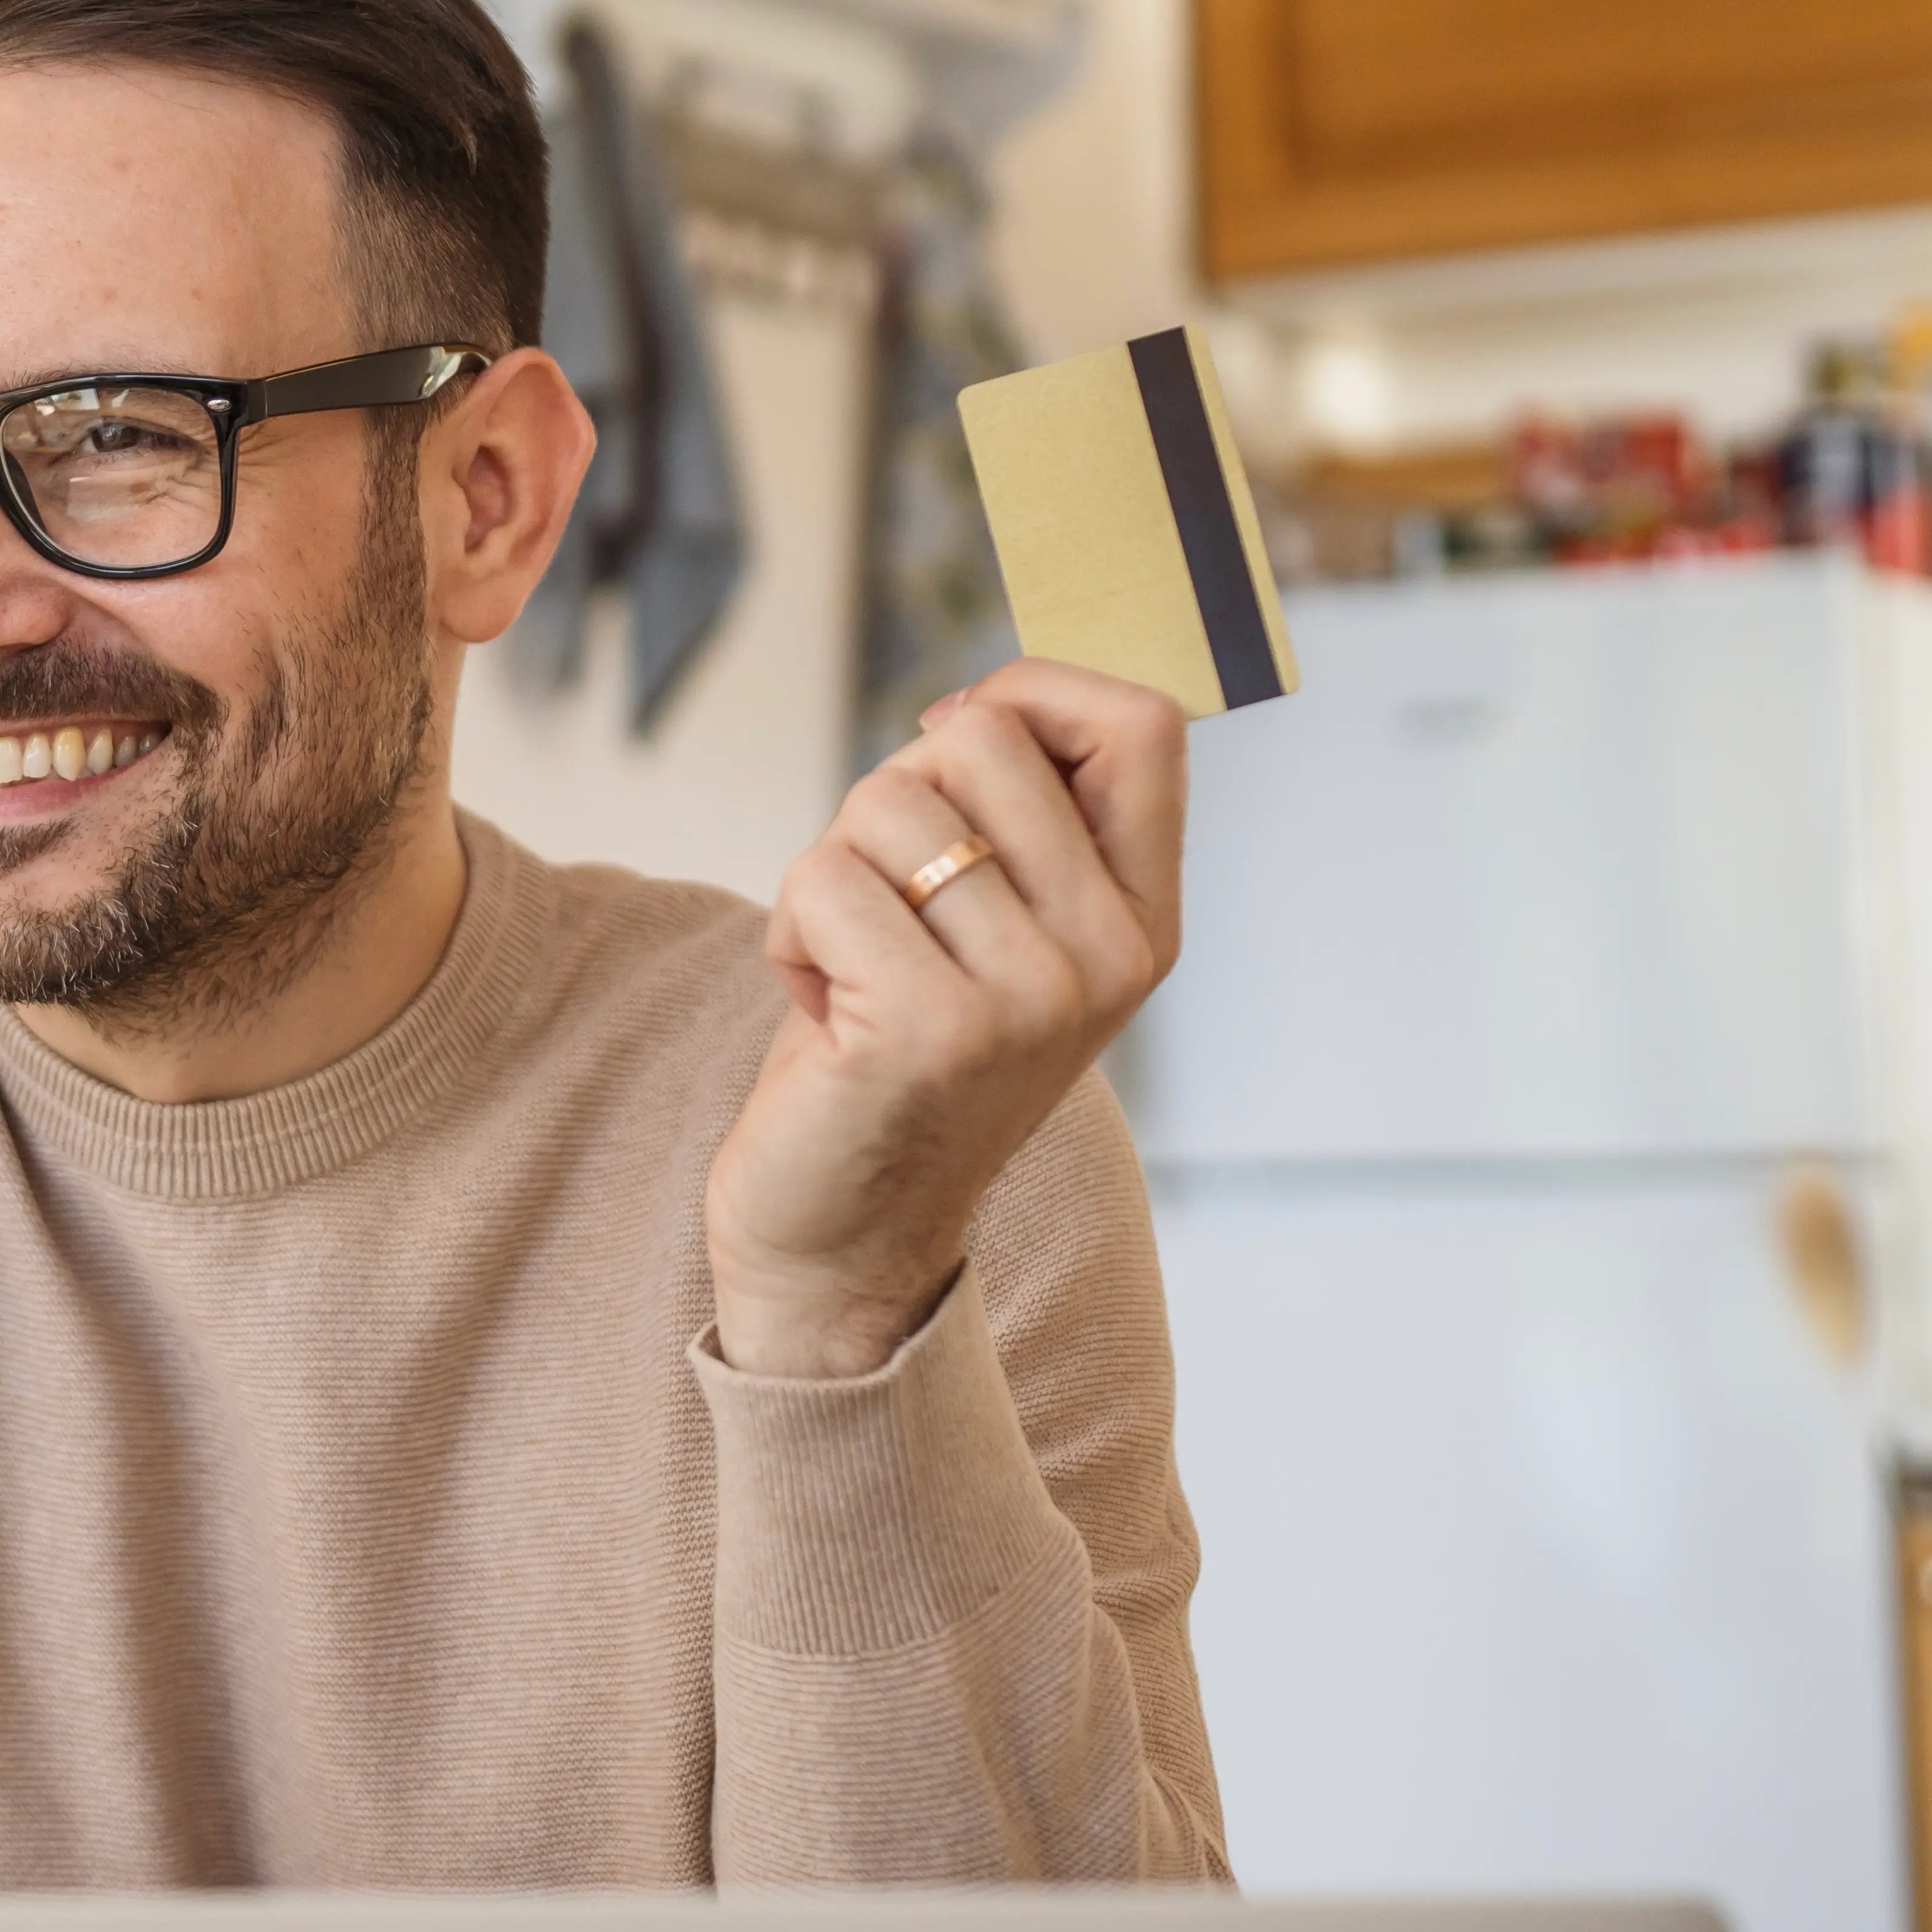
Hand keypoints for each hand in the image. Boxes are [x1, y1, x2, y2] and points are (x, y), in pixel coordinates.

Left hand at [704, 659, 1188, 1376]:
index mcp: (1142, 921)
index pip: (1143, 722)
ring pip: (885, 804)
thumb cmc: (898, 1055)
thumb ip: (1022, 822)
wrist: (847, 1240)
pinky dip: (788, 933)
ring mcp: (1027, 997)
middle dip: (894, 794)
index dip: (1032, 691)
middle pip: (982, 738)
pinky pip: (820, 879)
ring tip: (853, 970)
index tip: (956, 738)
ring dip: (831, 874)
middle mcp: (1106, 957)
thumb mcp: (999, 931)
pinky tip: (819, 1010)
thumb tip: (981, 700)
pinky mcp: (927, 1030)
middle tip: (887, 903)